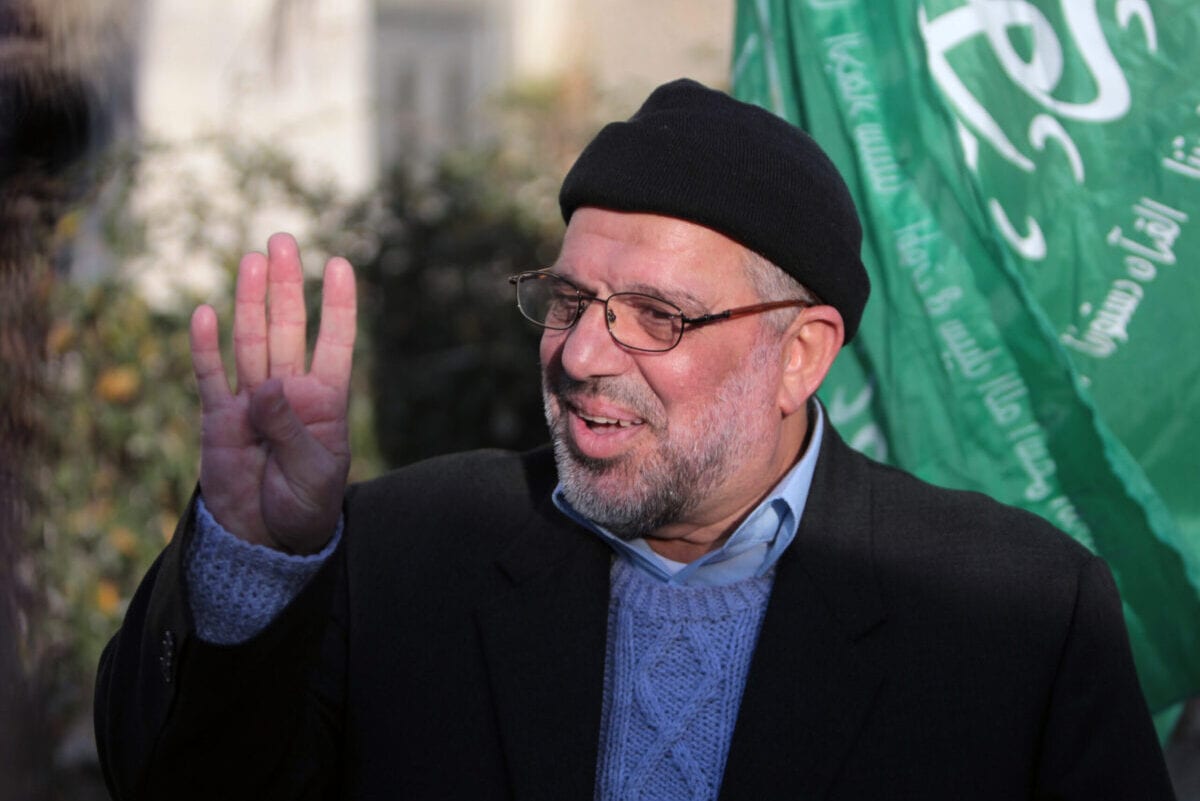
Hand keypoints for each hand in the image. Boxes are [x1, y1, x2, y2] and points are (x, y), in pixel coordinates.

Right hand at [189, 233, 356, 553]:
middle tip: (282, 240)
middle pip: (288, 329)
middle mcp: (290, 392)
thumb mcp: (312, 473)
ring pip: (251, 341)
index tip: (340, 264)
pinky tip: (206, 313)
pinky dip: (206, 347)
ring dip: (250, 301)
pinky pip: (212, 377)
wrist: (263, 541)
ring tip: (252, 260)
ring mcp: (253, 401)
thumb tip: (266, 389)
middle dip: (284, 285)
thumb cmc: (302, 507)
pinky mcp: (219, 418)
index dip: (337, 305)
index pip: (335, 342)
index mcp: (326, 401)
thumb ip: (291, 430)